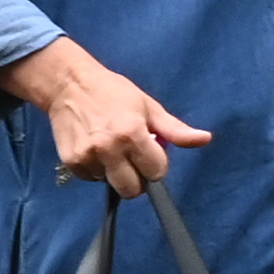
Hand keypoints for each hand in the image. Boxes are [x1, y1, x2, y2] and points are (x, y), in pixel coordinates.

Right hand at [0, 38, 212, 195]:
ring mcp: (88, 157)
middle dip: (137, 179)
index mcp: (133, 133)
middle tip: (131, 159)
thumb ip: (175, 130)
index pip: (156, 172)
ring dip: (114, 172)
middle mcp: (109, 149)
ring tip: (109, 148)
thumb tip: (205, 139)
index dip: (156, 163)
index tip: (148, 150)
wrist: (68, 84)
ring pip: (110, 184)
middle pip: (132, 190)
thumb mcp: (148, 106)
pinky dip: (96, 170)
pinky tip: (94, 149)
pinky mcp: (71, 162)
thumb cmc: (112, 92)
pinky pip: (91, 179)